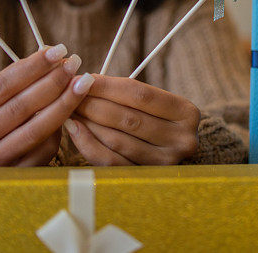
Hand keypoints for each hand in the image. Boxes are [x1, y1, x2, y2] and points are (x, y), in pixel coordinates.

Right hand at [0, 45, 94, 168]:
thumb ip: (19, 78)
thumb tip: (54, 55)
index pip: (2, 85)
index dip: (33, 67)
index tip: (58, 51)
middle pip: (20, 107)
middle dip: (53, 82)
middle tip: (74, 63)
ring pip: (36, 129)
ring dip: (64, 102)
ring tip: (82, 82)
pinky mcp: (14, 174)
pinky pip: (44, 148)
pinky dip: (60, 128)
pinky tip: (75, 111)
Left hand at [65, 75, 199, 164]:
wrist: (171, 154)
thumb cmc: (156, 120)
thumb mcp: (154, 104)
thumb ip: (126, 93)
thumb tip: (86, 80)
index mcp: (187, 112)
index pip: (141, 94)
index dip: (108, 86)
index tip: (85, 77)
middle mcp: (182, 140)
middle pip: (128, 118)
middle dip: (93, 103)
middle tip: (71, 93)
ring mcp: (165, 163)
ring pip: (117, 140)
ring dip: (88, 122)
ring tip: (70, 109)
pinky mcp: (146, 179)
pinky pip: (110, 162)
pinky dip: (88, 144)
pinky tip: (74, 129)